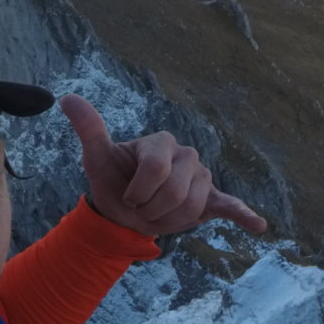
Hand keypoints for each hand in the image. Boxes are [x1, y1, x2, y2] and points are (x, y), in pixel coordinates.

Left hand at [59, 93, 267, 238]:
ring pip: (192, 206)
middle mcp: (186, 155)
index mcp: (161, 143)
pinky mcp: (211, 200)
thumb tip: (67, 98)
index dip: (139, 192)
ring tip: (158, 214)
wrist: (124, 212)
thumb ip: (89, 129)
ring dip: (169, 219)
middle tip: (142, 208)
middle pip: (175, 191)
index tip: (128, 196)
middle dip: (152, 208)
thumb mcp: (97, 157)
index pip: (156, 170)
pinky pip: (229, 206)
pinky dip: (243, 215)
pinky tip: (256, 225)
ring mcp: (201, 177)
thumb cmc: (112, 181)